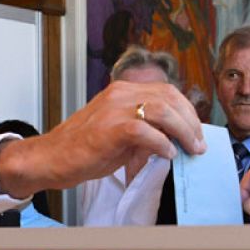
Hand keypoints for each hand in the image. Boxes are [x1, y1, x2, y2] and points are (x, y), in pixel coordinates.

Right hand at [0, 81, 203, 197]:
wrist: (51, 158)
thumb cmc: (83, 149)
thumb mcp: (120, 134)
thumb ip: (145, 131)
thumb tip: (173, 140)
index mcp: (123, 92)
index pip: (166, 91)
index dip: (186, 110)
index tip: (196, 131)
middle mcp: (120, 94)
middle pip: (169, 97)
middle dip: (190, 121)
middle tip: (198, 143)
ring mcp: (114, 108)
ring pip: (162, 109)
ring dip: (183, 130)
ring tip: (190, 148)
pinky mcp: (110, 127)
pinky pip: (145, 130)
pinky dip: (161, 143)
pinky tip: (167, 154)